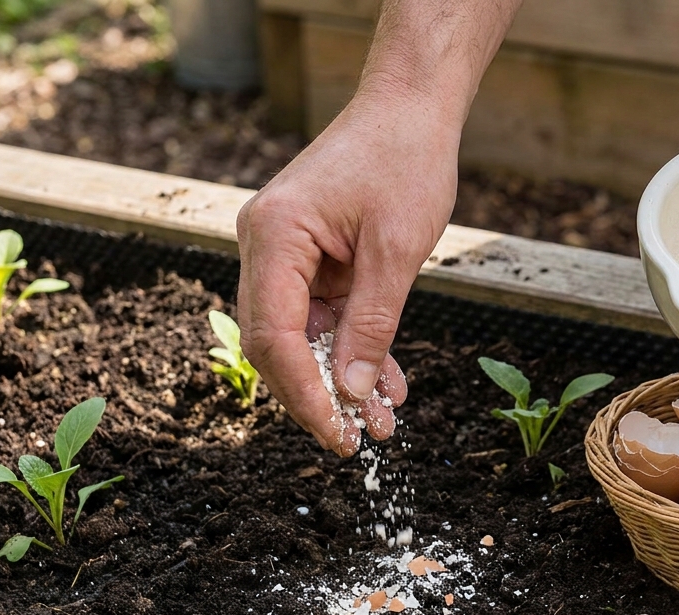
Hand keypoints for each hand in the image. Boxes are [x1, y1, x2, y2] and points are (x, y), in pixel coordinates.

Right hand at [236, 95, 459, 455]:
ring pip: (302, 337)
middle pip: (276, 343)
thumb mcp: (397, 250)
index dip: (303, 394)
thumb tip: (351, 394)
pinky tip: (384, 385)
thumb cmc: (405, 160)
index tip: (337, 435)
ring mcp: (285, 251)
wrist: (412, 108)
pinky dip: (352, 349)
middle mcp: (266, 244)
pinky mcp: (310, 256)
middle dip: (318, 396)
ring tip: (380, 423)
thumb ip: (372, 325)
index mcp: (274, 235)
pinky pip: (324, 317)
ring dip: (340, 380)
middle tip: (356, 441)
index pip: (274, 336)